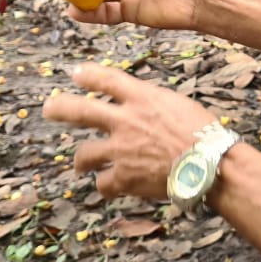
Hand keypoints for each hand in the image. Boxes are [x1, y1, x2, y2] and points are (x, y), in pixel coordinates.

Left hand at [42, 63, 215, 200]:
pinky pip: (103, 183)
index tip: (75, 74)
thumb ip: (153, 105)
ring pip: (84, 154)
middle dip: (60, 108)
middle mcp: (126, 120)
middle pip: (80, 110)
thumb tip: (142, 109)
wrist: (211, 164)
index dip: (87, 75)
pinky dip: (106, 185)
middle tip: (49, 109)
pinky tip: (111, 187)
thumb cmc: (203, 133)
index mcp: (143, 97)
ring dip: (82, 160)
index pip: (106, 79)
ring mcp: (121, 150)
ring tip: (82, 165)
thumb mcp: (178, 105)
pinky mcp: (124, 177)